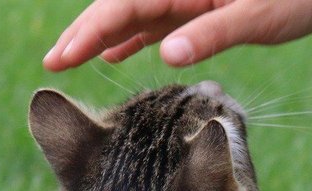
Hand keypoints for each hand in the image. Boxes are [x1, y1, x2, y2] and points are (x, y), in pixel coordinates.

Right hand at [44, 0, 311, 70]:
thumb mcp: (258, 16)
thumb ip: (212, 33)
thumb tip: (164, 56)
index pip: (124, 4)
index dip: (88, 30)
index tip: (59, 58)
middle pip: (122, 6)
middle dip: (85, 32)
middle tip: (52, 63)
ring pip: (138, 14)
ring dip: (106, 35)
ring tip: (74, 61)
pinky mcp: (210, 7)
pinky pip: (163, 20)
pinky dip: (138, 36)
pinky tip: (118, 55)